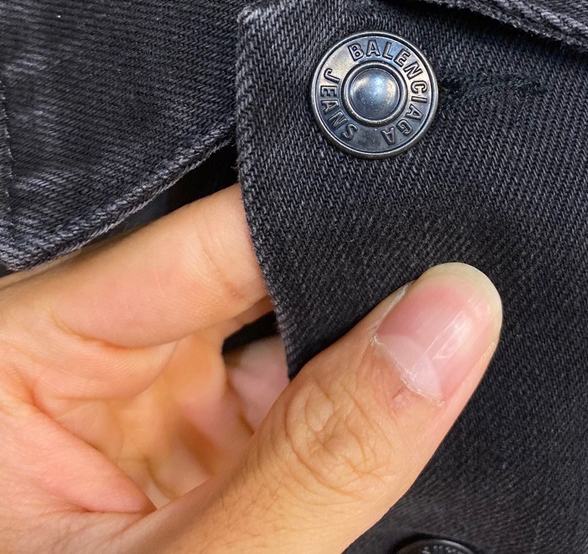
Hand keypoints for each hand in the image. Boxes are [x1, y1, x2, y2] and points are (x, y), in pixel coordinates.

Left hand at [0, 185, 501, 552]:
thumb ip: (318, 456)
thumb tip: (450, 321)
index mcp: (32, 340)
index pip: (206, 238)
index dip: (325, 219)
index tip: (441, 211)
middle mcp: (91, 351)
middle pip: (251, 274)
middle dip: (353, 281)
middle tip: (463, 281)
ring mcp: (148, 397)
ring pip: (285, 333)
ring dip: (362, 348)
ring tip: (451, 337)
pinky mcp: (194, 441)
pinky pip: (289, 392)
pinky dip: (350, 406)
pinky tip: (410, 402)